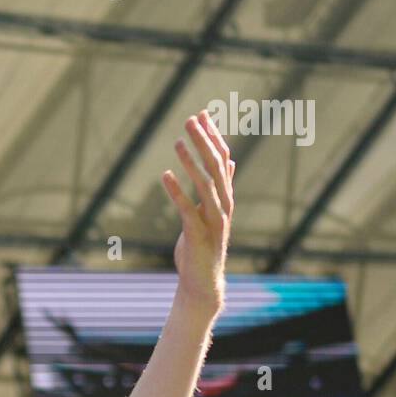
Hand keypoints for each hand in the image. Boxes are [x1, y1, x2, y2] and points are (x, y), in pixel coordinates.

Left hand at [161, 111, 234, 315]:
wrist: (203, 282)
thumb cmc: (204, 247)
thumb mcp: (212, 213)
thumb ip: (221, 187)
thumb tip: (230, 162)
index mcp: (226, 198)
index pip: (223, 159)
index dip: (213, 136)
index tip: (202, 114)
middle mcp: (224, 206)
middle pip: (216, 167)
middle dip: (203, 141)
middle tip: (190, 119)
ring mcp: (213, 221)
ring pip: (205, 185)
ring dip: (191, 162)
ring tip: (177, 142)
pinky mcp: (198, 235)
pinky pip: (187, 209)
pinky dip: (177, 192)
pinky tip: (165, 176)